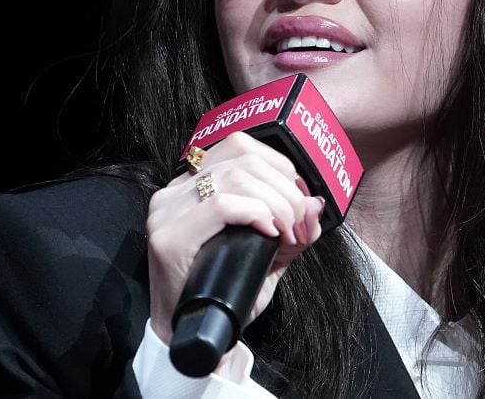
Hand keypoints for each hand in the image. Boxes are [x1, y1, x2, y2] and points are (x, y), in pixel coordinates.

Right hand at [145, 132, 325, 344]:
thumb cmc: (225, 293)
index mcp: (193, 185)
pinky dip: (256, 213)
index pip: (240, 146)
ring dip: (276, 204)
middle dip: (286, 191)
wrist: (194, 337)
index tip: (300, 201)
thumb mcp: (268, 254)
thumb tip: (317, 203)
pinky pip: (221, 204)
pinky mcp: (169, 238)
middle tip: (300, 225)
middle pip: (244, 160)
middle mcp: (175, 191)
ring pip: (236, 178)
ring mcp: (167, 212)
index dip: (280, 167)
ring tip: (287, 233)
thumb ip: (293, 228)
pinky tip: (269, 233)